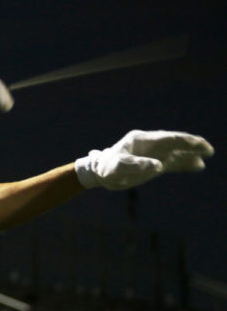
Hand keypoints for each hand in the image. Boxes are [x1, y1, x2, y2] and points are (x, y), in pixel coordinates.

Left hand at [75, 129, 213, 189]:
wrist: (102, 173)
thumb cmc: (108, 169)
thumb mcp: (119, 167)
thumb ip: (137, 165)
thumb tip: (158, 166)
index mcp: (140, 140)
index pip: (166, 138)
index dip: (182, 140)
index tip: (196, 144)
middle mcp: (149, 144)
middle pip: (173, 141)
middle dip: (190, 144)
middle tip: (208, 149)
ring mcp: (153, 153)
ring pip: (175, 150)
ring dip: (191, 152)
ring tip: (207, 153)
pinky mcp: (154, 163)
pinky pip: (173, 161)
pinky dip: (185, 162)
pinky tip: (198, 164)